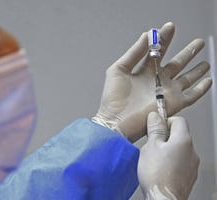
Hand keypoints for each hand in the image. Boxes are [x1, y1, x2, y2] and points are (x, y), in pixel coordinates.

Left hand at [92, 22, 211, 141]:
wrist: (116, 120)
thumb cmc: (113, 99)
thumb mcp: (119, 69)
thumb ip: (133, 53)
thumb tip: (146, 36)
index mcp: (144, 71)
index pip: (158, 51)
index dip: (164, 39)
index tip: (169, 27)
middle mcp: (157, 81)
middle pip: (176, 63)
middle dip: (188, 53)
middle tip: (197, 43)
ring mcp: (166, 92)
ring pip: (186, 78)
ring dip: (196, 69)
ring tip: (205, 62)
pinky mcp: (174, 103)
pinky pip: (192, 95)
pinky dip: (201, 89)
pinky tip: (208, 81)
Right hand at [138, 112, 198, 199]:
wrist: (162, 199)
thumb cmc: (157, 175)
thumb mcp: (150, 146)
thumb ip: (155, 130)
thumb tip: (155, 117)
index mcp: (183, 140)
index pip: (179, 120)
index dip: (165, 121)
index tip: (155, 128)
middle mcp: (192, 151)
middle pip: (179, 135)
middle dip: (164, 137)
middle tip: (151, 145)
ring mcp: (192, 165)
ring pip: (178, 149)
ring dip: (167, 150)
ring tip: (154, 159)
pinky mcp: (189, 176)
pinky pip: (180, 162)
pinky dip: (170, 162)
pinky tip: (159, 169)